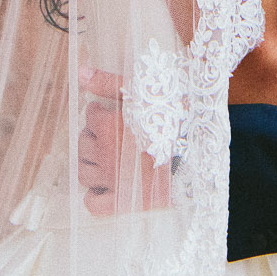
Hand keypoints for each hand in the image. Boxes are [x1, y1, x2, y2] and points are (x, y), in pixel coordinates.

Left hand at [77, 66, 170, 214]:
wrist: (196, 151)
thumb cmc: (171, 118)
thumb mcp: (139, 92)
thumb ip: (107, 82)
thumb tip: (80, 72)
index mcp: (107, 127)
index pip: (90, 115)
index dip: (99, 111)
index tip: (108, 112)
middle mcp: (104, 154)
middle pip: (83, 143)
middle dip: (92, 135)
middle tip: (108, 134)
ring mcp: (111, 180)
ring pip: (84, 172)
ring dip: (90, 163)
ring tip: (104, 157)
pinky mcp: (121, 201)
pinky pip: (94, 203)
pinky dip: (94, 196)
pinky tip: (103, 186)